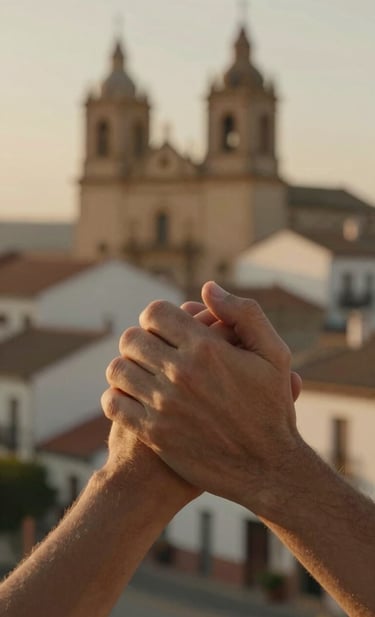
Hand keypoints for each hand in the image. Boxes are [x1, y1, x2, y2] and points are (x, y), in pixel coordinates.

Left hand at [102, 282, 304, 515]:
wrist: (267, 468)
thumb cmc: (272, 408)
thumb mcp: (274, 354)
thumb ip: (244, 313)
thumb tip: (207, 288)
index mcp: (206, 348)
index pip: (155, 313)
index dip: (156, 316)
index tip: (163, 328)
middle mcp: (181, 373)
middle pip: (132, 339)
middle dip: (140, 340)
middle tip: (151, 351)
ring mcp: (163, 405)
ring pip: (117, 369)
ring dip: (126, 367)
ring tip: (140, 373)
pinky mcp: (153, 434)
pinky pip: (113, 403)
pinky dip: (116, 396)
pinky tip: (131, 398)